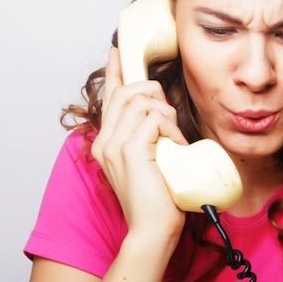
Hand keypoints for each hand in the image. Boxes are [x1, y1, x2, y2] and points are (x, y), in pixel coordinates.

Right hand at [91, 47, 186, 244]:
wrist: (152, 229)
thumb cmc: (158, 197)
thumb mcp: (151, 159)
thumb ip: (150, 137)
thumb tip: (162, 114)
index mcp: (107, 142)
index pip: (110, 96)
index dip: (116, 71)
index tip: (119, 52)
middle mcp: (105, 140)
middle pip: (127, 91)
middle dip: (153, 92)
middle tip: (169, 115)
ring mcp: (115, 145)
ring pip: (142, 100)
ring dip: (166, 113)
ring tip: (174, 137)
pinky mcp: (130, 151)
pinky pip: (154, 118)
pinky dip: (170, 126)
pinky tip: (176, 144)